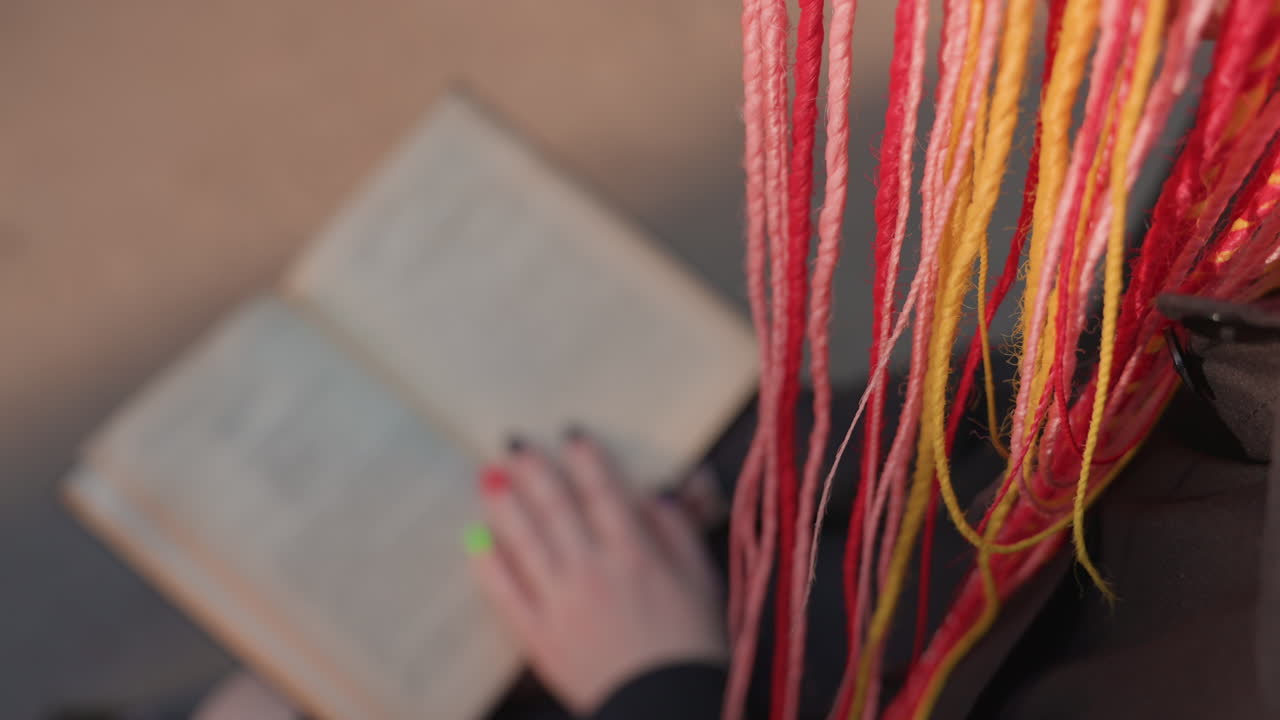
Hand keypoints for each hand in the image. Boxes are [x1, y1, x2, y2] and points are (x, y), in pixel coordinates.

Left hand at [468, 431, 727, 715]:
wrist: (667, 707)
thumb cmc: (692, 646)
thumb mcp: (702, 580)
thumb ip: (677, 532)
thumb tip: (654, 494)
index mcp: (635, 552)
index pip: (603, 491)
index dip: (585, 458)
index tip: (570, 434)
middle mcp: (592, 569)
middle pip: (555, 507)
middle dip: (533, 470)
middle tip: (514, 444)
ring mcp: (560, 601)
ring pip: (524, 541)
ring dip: (504, 505)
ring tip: (487, 477)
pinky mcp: (539, 635)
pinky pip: (505, 592)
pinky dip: (488, 564)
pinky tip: (475, 541)